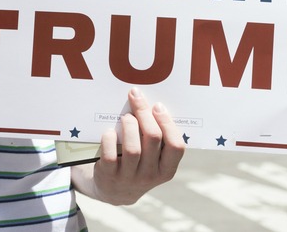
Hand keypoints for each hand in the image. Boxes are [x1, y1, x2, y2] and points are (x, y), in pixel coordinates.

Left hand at [73, 87, 184, 204]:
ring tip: (126, 116)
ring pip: (133, 148)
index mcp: (166, 170)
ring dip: (128, 125)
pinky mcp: (109, 176)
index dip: (167, 123)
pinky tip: (110, 132)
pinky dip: (110, 139)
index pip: (176, 146)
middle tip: (136, 96)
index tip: (158, 105)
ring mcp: (129, 177)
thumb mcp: (153, 159)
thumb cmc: (137, 164)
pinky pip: (111, 155)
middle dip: (144, 113)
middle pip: (153, 138)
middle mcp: (150, 175)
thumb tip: (151, 104)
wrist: (114, 190)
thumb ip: (157, 139)